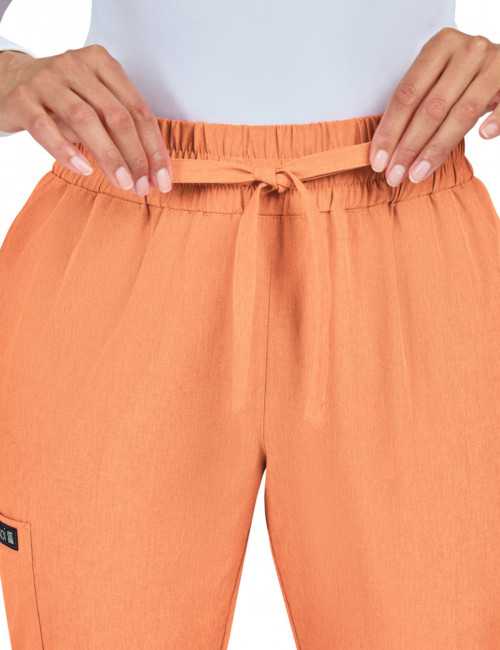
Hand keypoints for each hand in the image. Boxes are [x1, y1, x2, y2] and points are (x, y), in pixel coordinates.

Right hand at [0, 46, 172, 194]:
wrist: (6, 81)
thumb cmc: (62, 99)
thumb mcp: (94, 104)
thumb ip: (120, 129)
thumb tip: (151, 171)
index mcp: (102, 64)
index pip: (138, 109)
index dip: (154, 147)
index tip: (163, 178)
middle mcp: (76, 66)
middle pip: (116, 115)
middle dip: (135, 155)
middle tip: (143, 186)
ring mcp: (47, 80)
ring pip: (85, 120)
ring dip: (109, 156)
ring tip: (123, 183)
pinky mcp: (22, 99)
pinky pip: (46, 128)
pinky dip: (67, 151)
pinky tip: (84, 170)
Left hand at [369, 27, 499, 186]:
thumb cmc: (463, 79)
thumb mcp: (438, 81)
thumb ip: (416, 105)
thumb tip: (384, 153)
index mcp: (440, 46)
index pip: (407, 94)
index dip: (390, 131)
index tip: (377, 162)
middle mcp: (468, 50)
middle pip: (431, 107)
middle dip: (408, 147)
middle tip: (394, 175)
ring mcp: (494, 63)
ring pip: (462, 113)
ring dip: (436, 149)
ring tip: (417, 174)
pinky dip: (494, 121)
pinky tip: (482, 137)